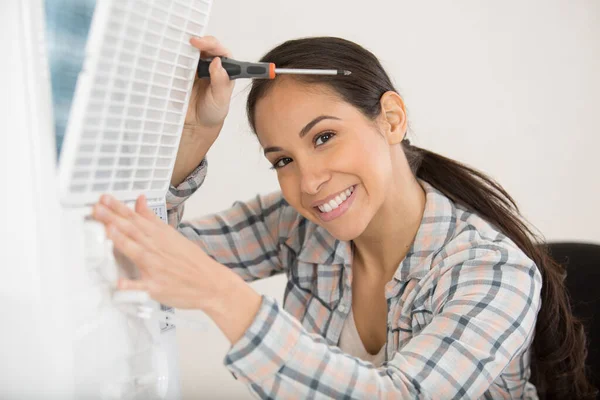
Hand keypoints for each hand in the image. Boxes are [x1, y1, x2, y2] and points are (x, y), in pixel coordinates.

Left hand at [92, 194, 226, 310]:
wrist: (210, 283)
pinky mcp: (156, 287)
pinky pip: (142, 287)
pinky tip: (120, 283)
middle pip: (132, 231)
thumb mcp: (171, 234)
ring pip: (136, 252)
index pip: (134, 218)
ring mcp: (155, 267)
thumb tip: (139, 200)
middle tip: (97, 208)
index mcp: (158, 235)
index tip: (104, 198)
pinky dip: (131, 285)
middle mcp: (155, 248)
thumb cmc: (190, 260)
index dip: (118, 207)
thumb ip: (151, 218)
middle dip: (113, 218)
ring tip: (108, 231)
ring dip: (122, 241)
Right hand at [170, 36, 234, 185]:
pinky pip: (177, 61)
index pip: (220, 51)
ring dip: (185, 47)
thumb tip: (217, 62)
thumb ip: (220, 82)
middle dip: (197, 41)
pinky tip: (169, 56)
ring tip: (178, 47)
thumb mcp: (220, 99)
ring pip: (190, 51)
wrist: (197, 124)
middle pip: (204, 46)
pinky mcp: (181, 72)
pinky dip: (173, 57)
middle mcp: (209, 65)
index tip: (201, 44)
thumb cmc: (213, 111)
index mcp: (224, 69)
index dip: (212, 44)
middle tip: (189, 42)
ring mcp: (194, 67)